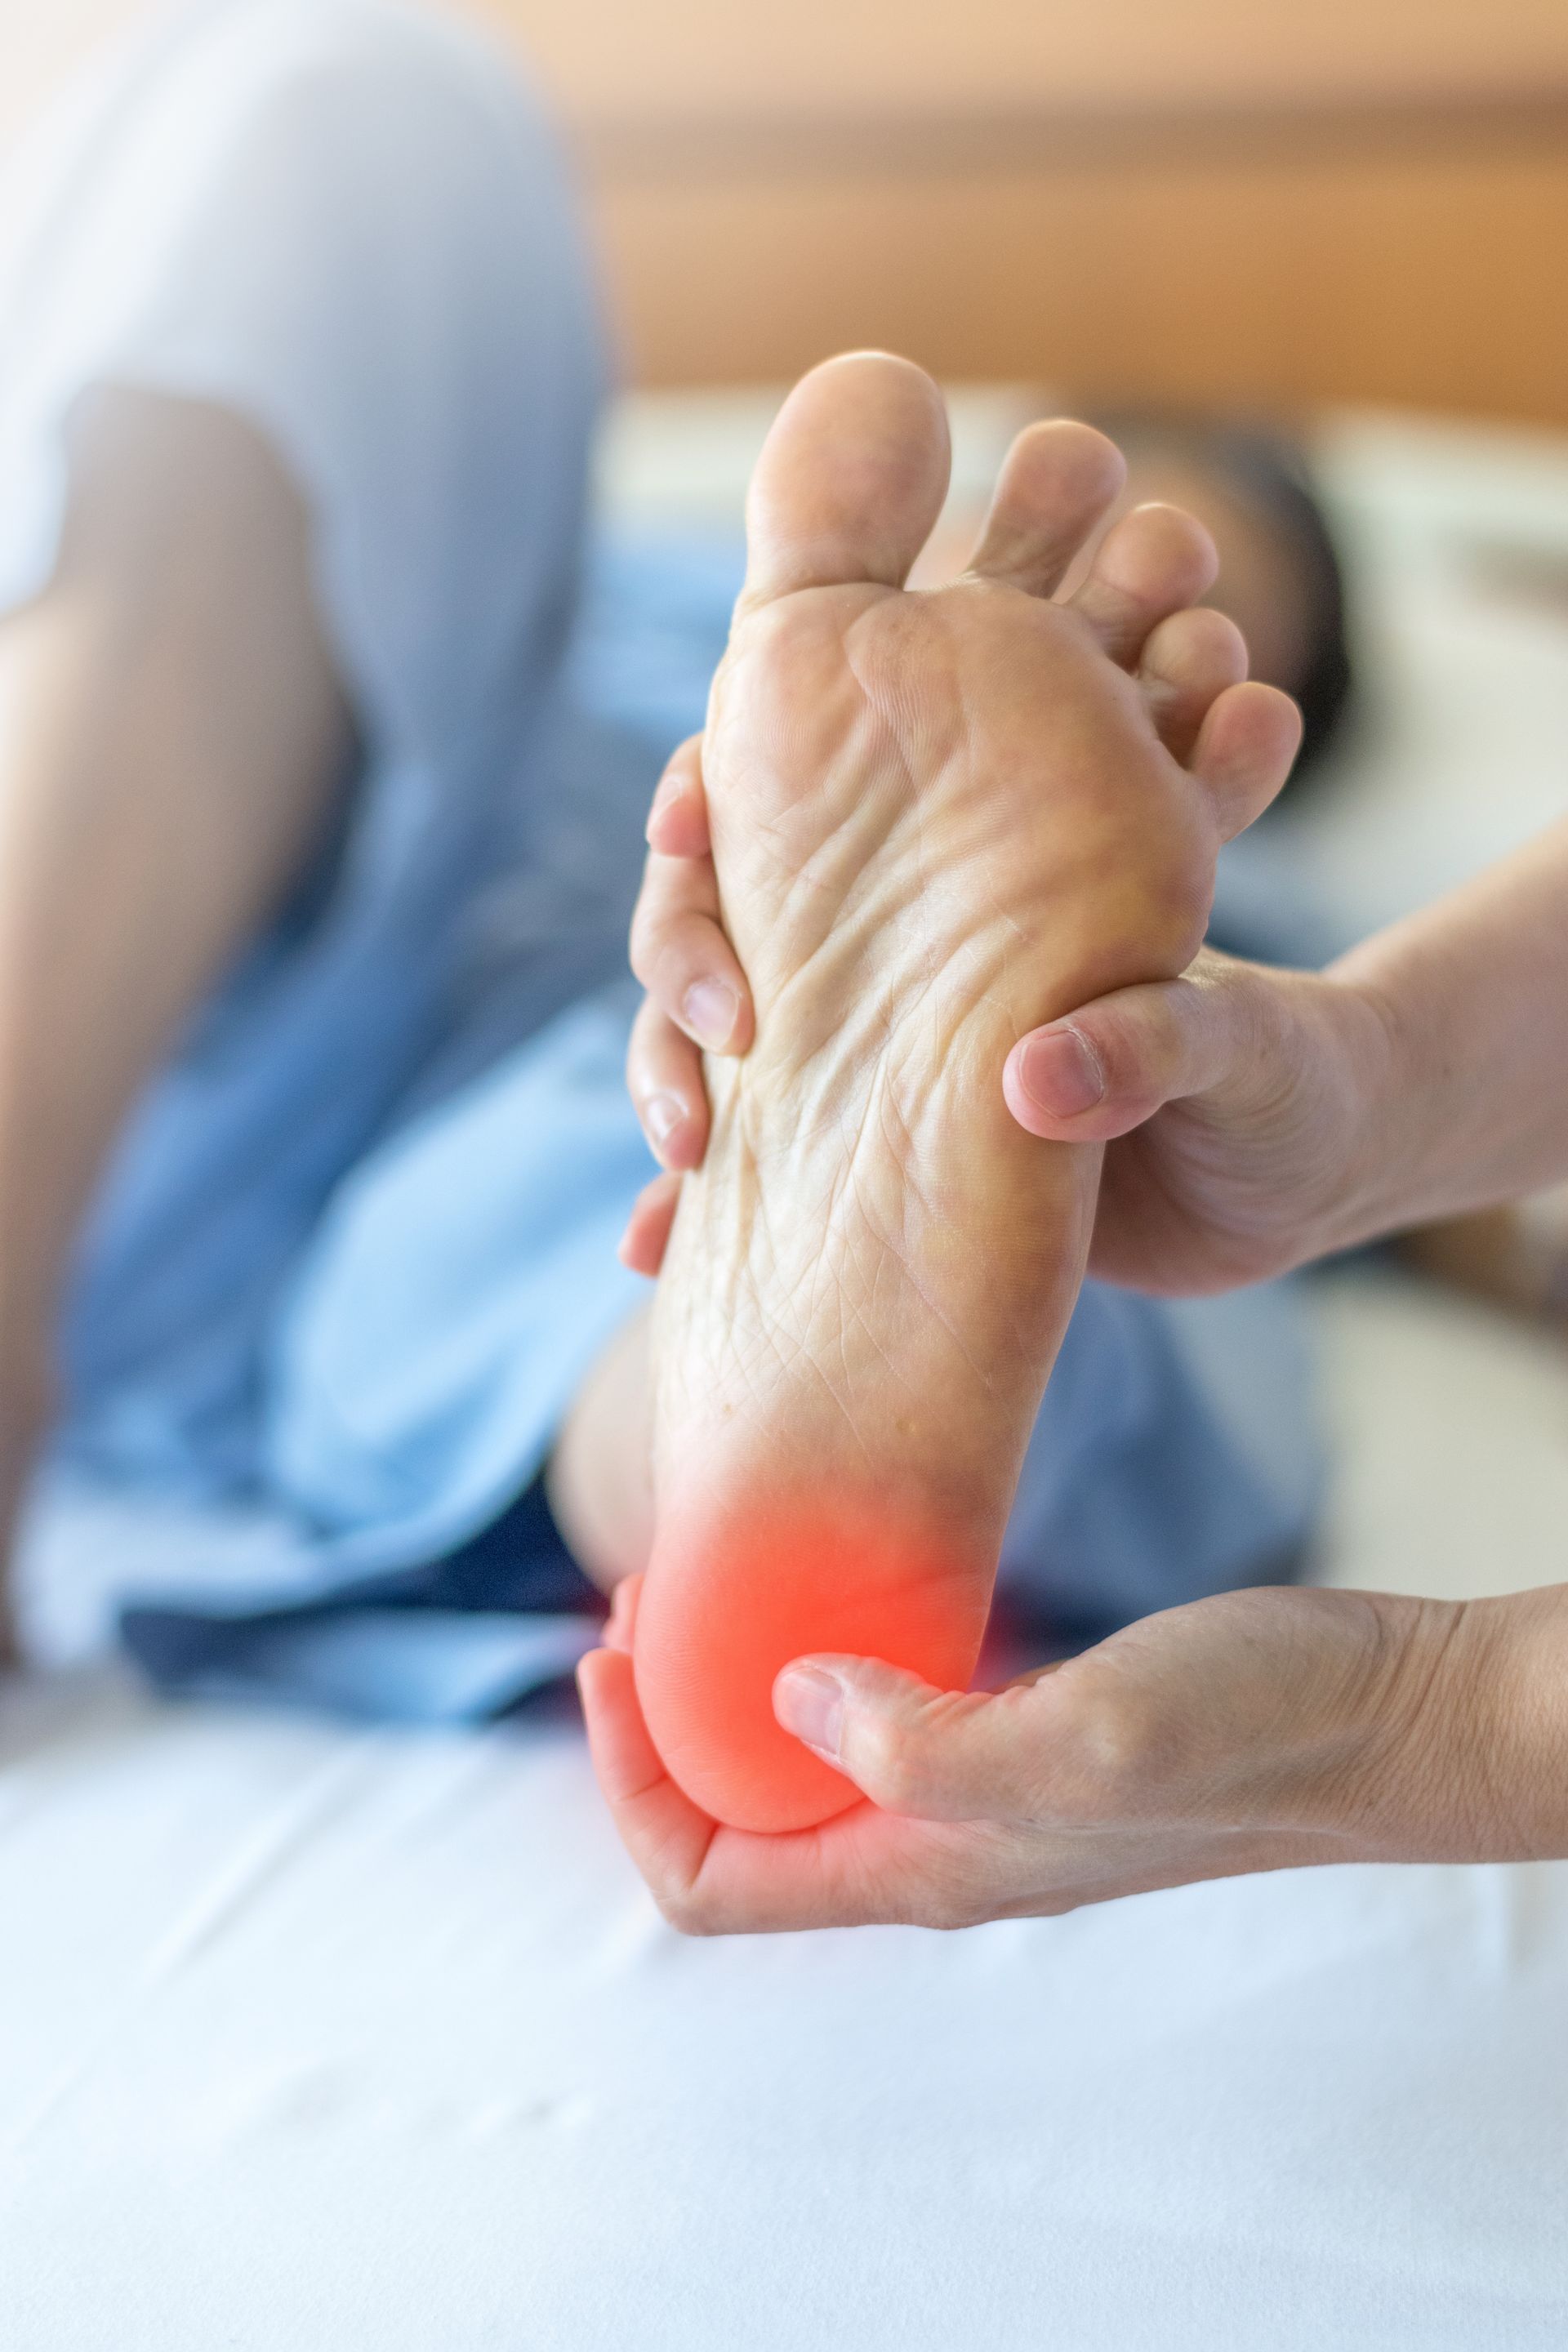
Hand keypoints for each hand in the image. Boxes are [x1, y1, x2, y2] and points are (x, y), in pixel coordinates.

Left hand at [578, 1574, 1487, 1931]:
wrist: (1389, 1715)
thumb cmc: (1254, 1727)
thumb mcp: (1089, 1733)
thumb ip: (929, 1740)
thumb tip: (785, 1699)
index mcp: (926, 1868)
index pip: (709, 1882)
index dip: (628, 1782)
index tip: (608, 1650)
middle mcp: (938, 1847)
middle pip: (737, 1825)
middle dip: (660, 1725)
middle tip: (647, 1593)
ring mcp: (983, 1795)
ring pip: (804, 1771)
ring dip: (736, 1690)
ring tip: (714, 1576)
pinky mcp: (1026, 1735)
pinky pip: (880, 1718)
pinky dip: (824, 1660)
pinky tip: (838, 1577)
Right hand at [621, 737, 1394, 1291]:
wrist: (1305, 1177)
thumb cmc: (1293, 1076)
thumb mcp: (1246, 1051)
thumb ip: (1161, 1043)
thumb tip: (1032, 1083)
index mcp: (990, 873)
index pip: (818, 782)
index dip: (732, 788)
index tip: (688, 822)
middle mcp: (913, 936)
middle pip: (736, 898)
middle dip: (684, 949)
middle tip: (703, 1038)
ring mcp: (881, 1033)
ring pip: (728, 1032)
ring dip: (674, 1086)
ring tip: (665, 1196)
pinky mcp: (880, 1133)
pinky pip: (766, 1149)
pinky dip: (706, 1203)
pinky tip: (658, 1253)